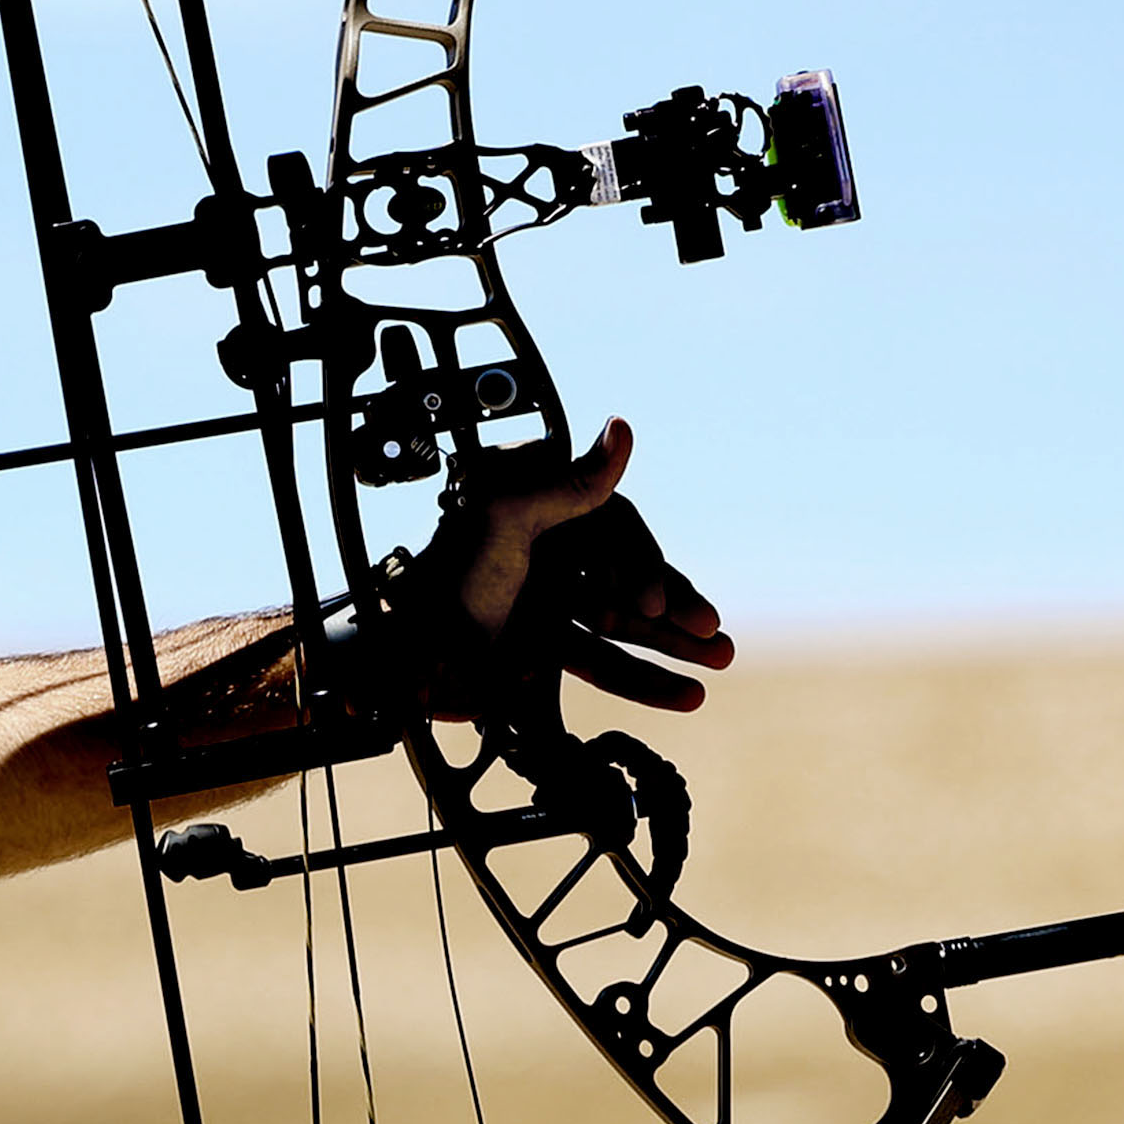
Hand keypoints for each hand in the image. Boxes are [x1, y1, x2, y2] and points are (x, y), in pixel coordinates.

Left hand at [417, 417, 732, 715]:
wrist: (401, 663)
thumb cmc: (443, 582)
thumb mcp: (504, 521)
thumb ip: (565, 482)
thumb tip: (621, 429)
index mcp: (537, 508)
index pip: (613, 525)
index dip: (639, 562)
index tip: (655, 600)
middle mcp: (546, 551)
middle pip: (628, 574)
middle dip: (674, 603)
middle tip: (711, 631)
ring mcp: (546, 602)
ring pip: (625, 621)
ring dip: (674, 642)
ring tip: (722, 658)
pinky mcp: (540, 649)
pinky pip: (603, 662)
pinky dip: (646, 678)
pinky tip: (686, 694)